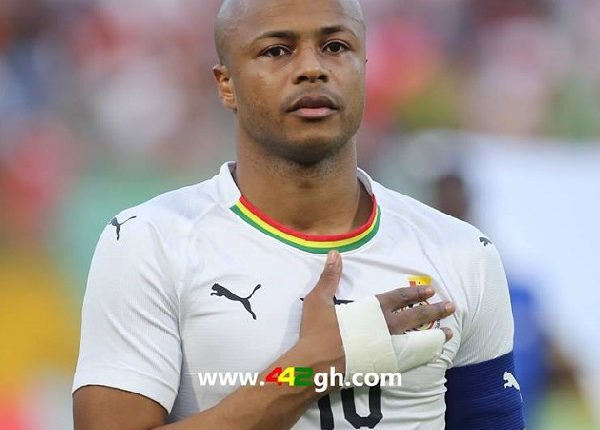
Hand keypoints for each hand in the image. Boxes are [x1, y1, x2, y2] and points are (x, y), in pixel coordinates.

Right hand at [298, 250, 454, 373]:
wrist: (315, 366)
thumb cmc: (316, 333)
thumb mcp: (318, 300)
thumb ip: (329, 277)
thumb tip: (335, 253)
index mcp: (372, 311)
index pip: (399, 298)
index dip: (415, 293)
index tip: (431, 290)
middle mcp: (384, 328)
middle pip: (415, 317)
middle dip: (434, 310)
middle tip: (450, 306)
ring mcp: (386, 349)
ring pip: (418, 339)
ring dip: (434, 333)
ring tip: (450, 331)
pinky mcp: (384, 366)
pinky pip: (410, 359)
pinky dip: (424, 354)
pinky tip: (431, 354)